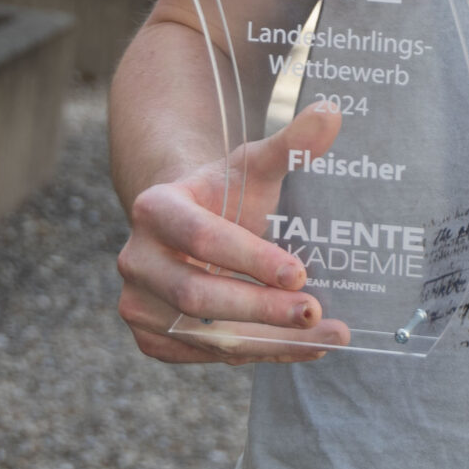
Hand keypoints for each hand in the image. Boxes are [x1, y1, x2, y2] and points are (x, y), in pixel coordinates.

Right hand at [117, 102, 352, 363]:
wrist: (185, 228)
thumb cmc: (224, 194)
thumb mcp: (253, 166)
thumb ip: (291, 144)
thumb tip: (332, 113)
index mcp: (155, 209)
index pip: (203, 238)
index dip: (250, 259)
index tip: (301, 273)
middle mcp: (136, 260)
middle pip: (198, 295)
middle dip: (261, 309)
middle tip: (315, 312)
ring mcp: (139, 304)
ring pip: (205, 335)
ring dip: (269, 342)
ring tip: (325, 337)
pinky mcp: (153, 339)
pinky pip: (206, 355)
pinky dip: (255, 354)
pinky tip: (301, 347)